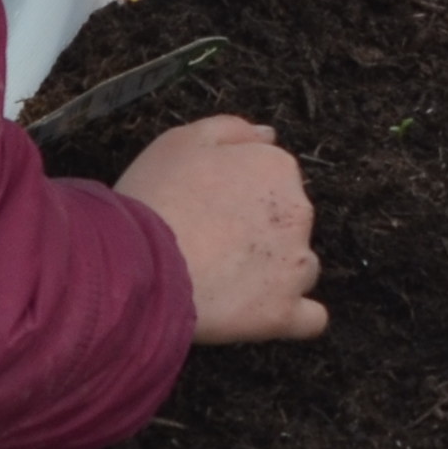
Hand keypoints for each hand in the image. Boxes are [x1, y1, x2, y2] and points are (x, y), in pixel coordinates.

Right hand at [116, 114, 325, 342]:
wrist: (138, 263)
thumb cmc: (155, 197)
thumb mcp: (182, 140)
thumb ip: (232, 130)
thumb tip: (268, 135)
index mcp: (277, 168)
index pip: (273, 178)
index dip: (241, 194)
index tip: (211, 207)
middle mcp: (298, 212)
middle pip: (289, 221)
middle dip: (260, 232)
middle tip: (211, 243)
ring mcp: (296, 266)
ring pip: (299, 267)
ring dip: (274, 272)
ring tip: (225, 282)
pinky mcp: (284, 312)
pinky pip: (309, 318)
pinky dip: (291, 315)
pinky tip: (262, 314)